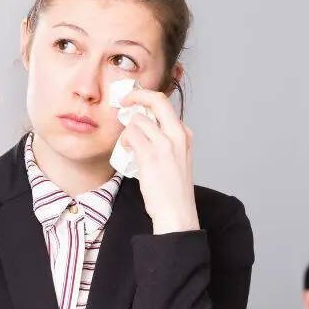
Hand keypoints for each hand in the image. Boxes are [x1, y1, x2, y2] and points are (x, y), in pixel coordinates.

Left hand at [117, 87, 198, 234]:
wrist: (177, 213)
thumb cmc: (173, 191)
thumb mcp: (176, 159)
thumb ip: (164, 140)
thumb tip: (141, 126)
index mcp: (185, 135)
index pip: (165, 105)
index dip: (146, 98)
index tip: (134, 100)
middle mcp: (178, 135)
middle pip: (157, 100)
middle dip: (136, 95)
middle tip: (124, 101)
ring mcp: (165, 144)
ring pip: (138, 120)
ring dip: (127, 130)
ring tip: (128, 145)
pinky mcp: (151, 155)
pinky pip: (131, 135)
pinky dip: (125, 141)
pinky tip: (128, 152)